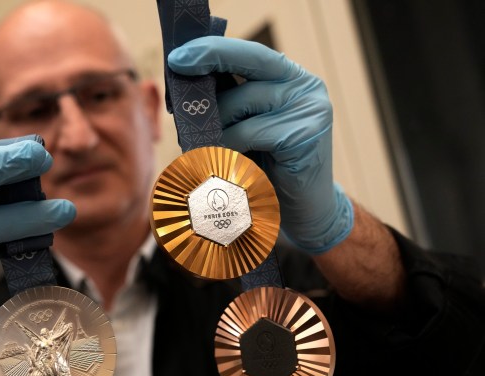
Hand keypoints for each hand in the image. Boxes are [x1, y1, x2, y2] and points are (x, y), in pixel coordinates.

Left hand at [168, 36, 352, 253]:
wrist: (302, 213)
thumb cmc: (268, 170)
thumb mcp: (246, 128)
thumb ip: (228, 103)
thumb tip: (185, 84)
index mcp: (290, 78)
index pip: (249, 53)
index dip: (213, 50)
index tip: (178, 58)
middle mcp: (305, 86)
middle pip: (246, 67)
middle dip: (207, 78)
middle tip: (178, 95)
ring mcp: (310, 108)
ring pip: (241, 103)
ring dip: (213, 125)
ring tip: (200, 145)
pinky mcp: (305, 134)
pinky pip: (249, 132)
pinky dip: (228, 146)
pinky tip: (225, 161)